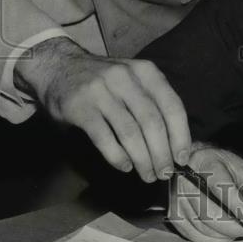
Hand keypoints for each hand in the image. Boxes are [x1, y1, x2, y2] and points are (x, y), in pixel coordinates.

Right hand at [14, 37, 190, 180]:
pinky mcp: (80, 107)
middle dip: (162, 153)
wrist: (59, 66)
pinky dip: (117, 156)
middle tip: (164, 174)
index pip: (172, 105)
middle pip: (152, 122)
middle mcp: (126, 78)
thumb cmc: (104, 80)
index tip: (183, 158)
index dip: (180, 135)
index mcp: (145, 71)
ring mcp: (101, 91)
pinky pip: (104, 138)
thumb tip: (174, 143)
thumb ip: (152, 101)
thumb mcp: (132, 79)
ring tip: (148, 175)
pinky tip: (125, 167)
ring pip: (130, 132)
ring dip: (143, 159)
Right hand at [167, 143, 242, 241]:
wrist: (193, 164)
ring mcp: (177, 199)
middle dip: (234, 226)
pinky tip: (223, 231)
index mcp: (205, 162)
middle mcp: (186, 181)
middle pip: (210, 213)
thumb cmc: (219, 166)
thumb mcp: (239, 167)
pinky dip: (214, 239)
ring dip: (225, 233)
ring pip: (204, 228)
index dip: (238, 206)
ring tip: (237, 227)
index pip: (221, 187)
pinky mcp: (174, 216)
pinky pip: (196, 237)